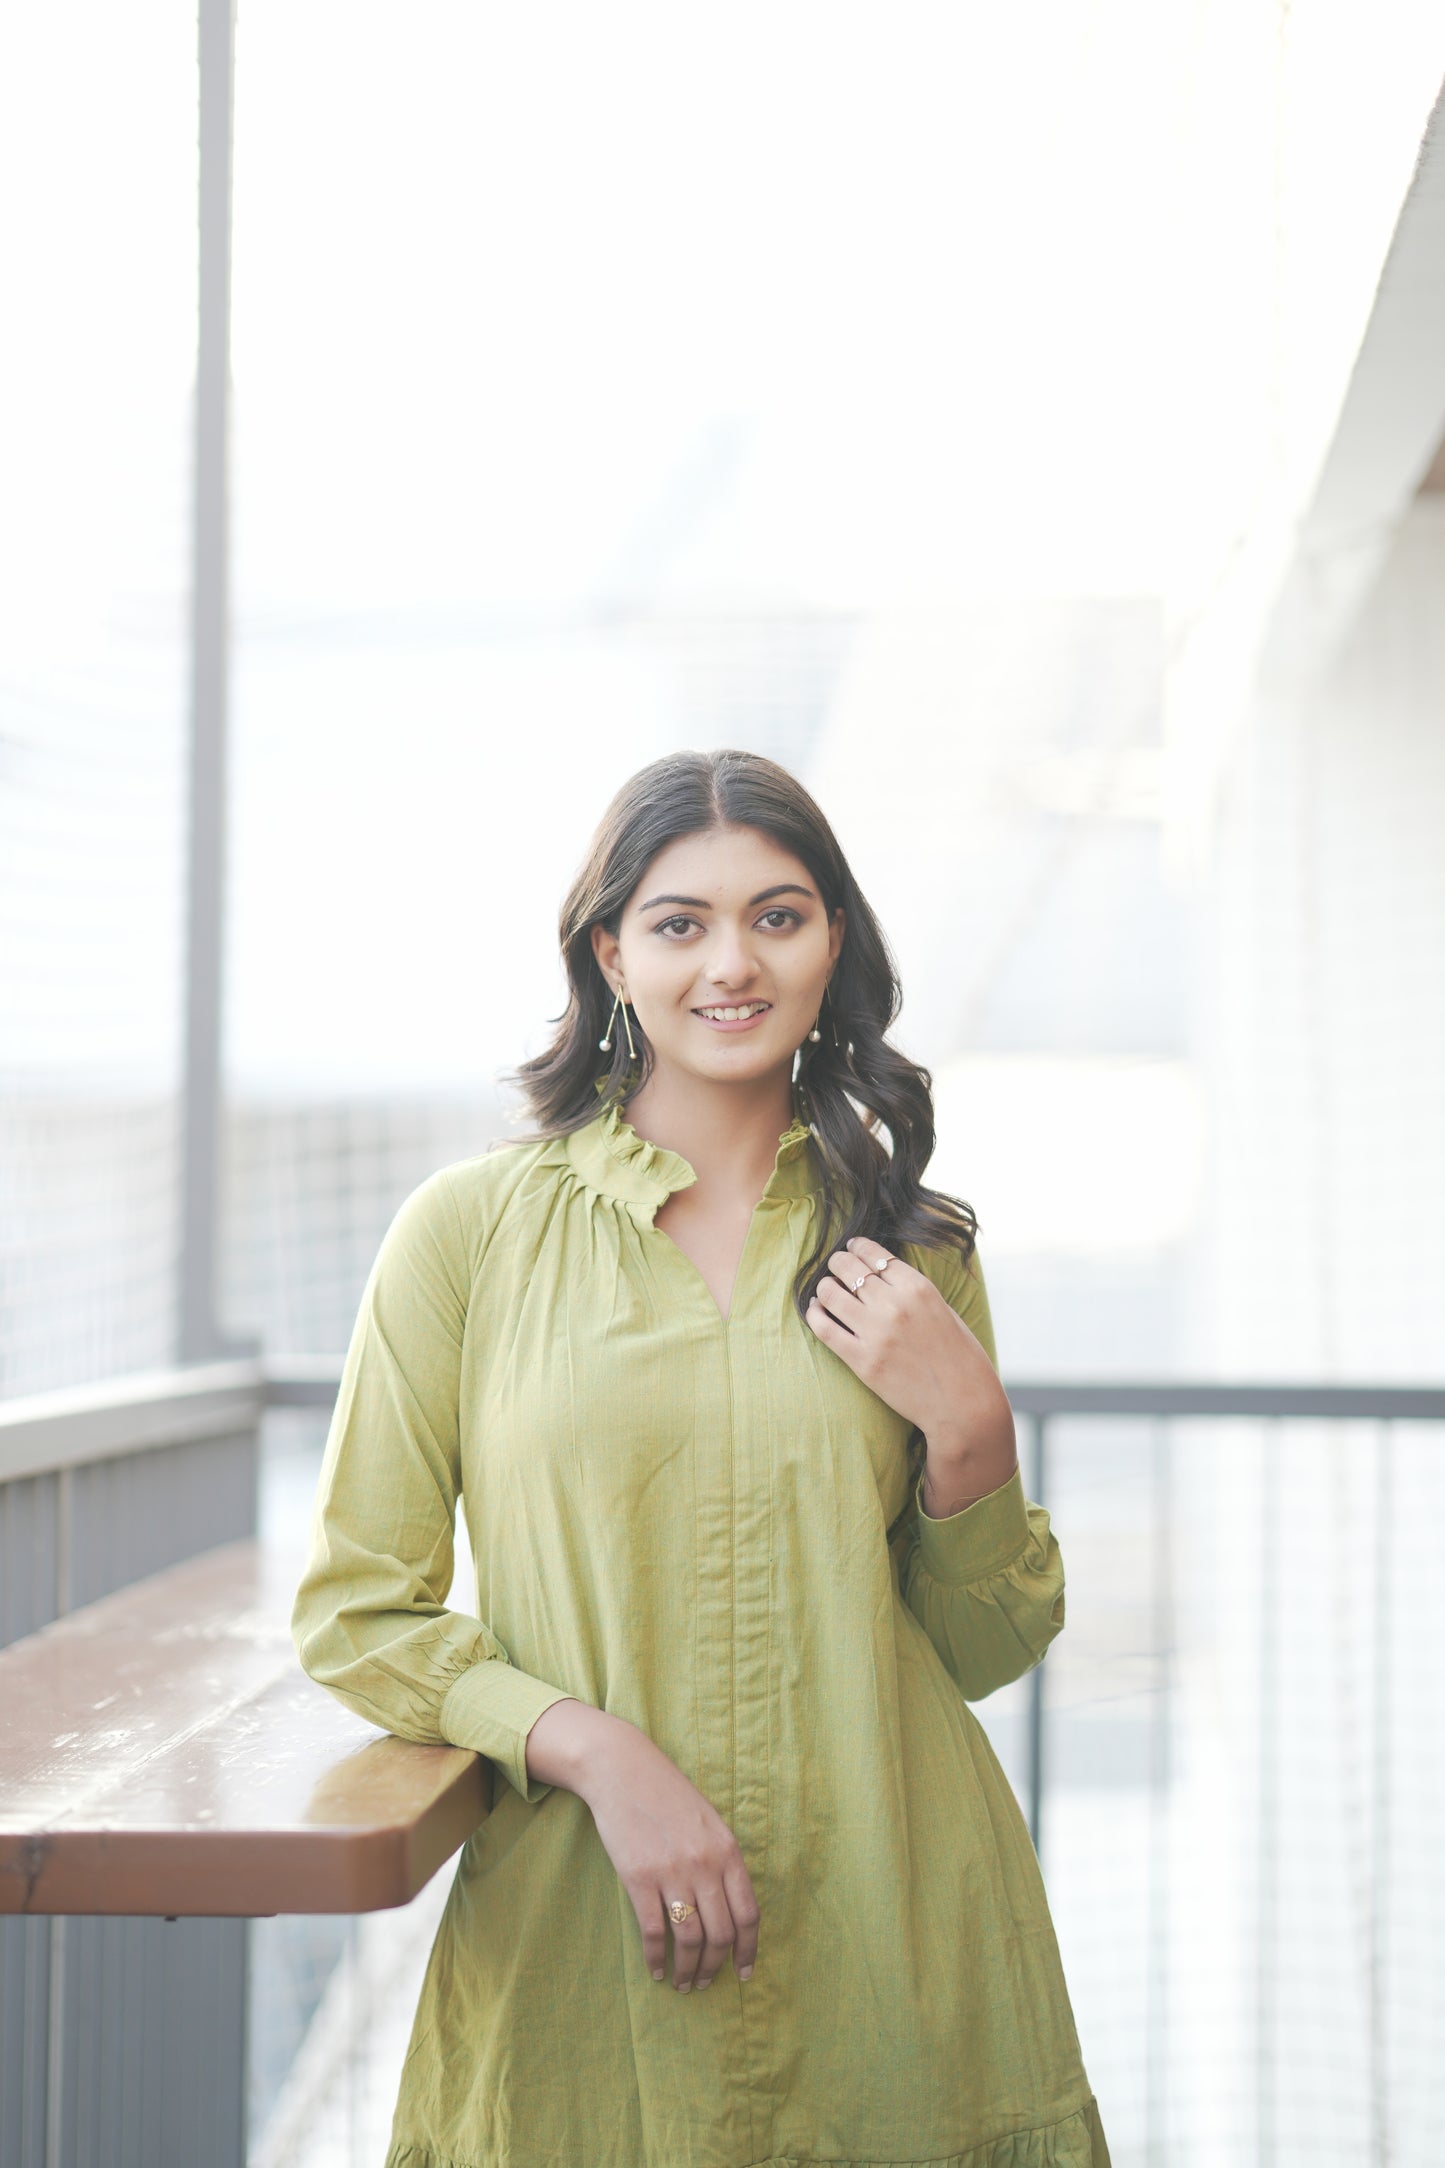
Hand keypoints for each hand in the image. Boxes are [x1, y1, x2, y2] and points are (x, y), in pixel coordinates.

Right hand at [556, 1709, 759, 1992]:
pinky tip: (655, 1971)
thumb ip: (722, 1862)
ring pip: (689, 1939)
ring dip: (687, 1970)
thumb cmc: (667, 1795)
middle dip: (715, 1967)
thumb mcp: (708, 1823)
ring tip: (682, 1983)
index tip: (744, 1973)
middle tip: (705, 1983)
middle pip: (720, 1934)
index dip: (748, 1950)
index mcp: (728, 1850)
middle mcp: (705, 1865)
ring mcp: (672, 1872)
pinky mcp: (639, 1878)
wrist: (623, 1770)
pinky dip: (656, 1959)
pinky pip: (654, 1932)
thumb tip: (731, 1910)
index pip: (748, 1914)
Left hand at [804, 1236, 1013, 1458]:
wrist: (962, 1404)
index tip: (851, 1247)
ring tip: (825, 1289)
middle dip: (837, 1262)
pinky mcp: (862, 1361)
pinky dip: (815, 1313)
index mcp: (918, 1288)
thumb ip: (912, 1291)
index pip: (875, 1254)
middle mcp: (895, 1305)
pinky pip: (824, 1328)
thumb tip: (879, 1274)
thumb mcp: (943, 1309)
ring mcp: (876, 1333)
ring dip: (824, 1286)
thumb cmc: (959, 1357)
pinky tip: (816, 1309)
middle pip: (849, 1268)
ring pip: (830, 1293)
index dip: (858, 1247)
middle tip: (834, 1265)